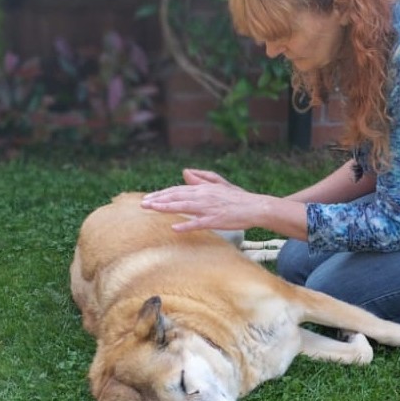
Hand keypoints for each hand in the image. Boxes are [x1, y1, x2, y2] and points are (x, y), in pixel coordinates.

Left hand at [141, 169, 269, 231]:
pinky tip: (175, 228)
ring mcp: (209, 208)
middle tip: (143, 203)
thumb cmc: (237, 197)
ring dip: (166, 208)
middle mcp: (204, 196)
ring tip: (152, 209)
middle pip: (177, 196)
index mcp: (204, 188)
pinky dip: (187, 225)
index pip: (178, 190)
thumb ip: (201, 177)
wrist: (256, 207)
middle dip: (158, 199)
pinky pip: (199, 223)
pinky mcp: (216, 220)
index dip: (162, 193)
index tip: (148, 198)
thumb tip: (184, 172)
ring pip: (184, 207)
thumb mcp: (219, 184)